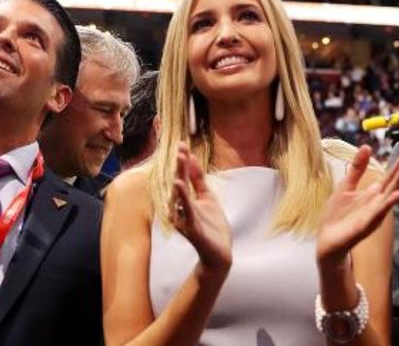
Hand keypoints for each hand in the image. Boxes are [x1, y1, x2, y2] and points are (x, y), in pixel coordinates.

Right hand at [170, 142, 231, 272]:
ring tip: (179, 161)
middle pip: (179, 183)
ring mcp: (185, 218)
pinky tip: (179, 186)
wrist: (219, 254)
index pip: (183, 176)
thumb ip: (198, 180)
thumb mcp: (207, 198)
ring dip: (180, 178)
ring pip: (180, 196)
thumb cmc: (211, 227)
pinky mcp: (192, 229)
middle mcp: (182, 208)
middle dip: (180, 165)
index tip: (183, 143)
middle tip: (180, 147)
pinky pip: (186, 212)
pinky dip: (183, 199)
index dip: (183, 161)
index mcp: (186, 200)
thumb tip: (192, 159)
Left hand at [315, 145, 398, 267]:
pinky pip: (378, 214)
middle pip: (394, 183)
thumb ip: (357, 168)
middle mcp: (377, 204)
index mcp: (373, 194)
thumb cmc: (337, 216)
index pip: (391, 176)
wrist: (327, 241)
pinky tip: (397, 195)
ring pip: (390, 196)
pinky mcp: (365, 226)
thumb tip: (366, 146)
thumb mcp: (346, 186)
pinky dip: (388, 204)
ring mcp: (373, 215)